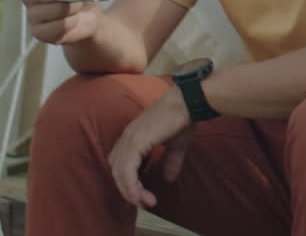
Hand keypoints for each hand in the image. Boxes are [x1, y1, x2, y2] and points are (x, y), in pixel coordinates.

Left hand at [107, 86, 192, 207]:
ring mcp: (130, 138)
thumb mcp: (176, 145)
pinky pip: (127, 170)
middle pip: (117, 170)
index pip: (121, 163)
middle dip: (128, 189)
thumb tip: (168, 179)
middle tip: (143, 203)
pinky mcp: (136, 141)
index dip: (128, 180)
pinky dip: (131, 185)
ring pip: (120, 173)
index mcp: (133, 136)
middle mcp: (127, 137)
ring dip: (130, 191)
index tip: (142, 195)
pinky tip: (139, 196)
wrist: (188, 102)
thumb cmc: (183, 118)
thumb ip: (170, 161)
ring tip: (144, 203)